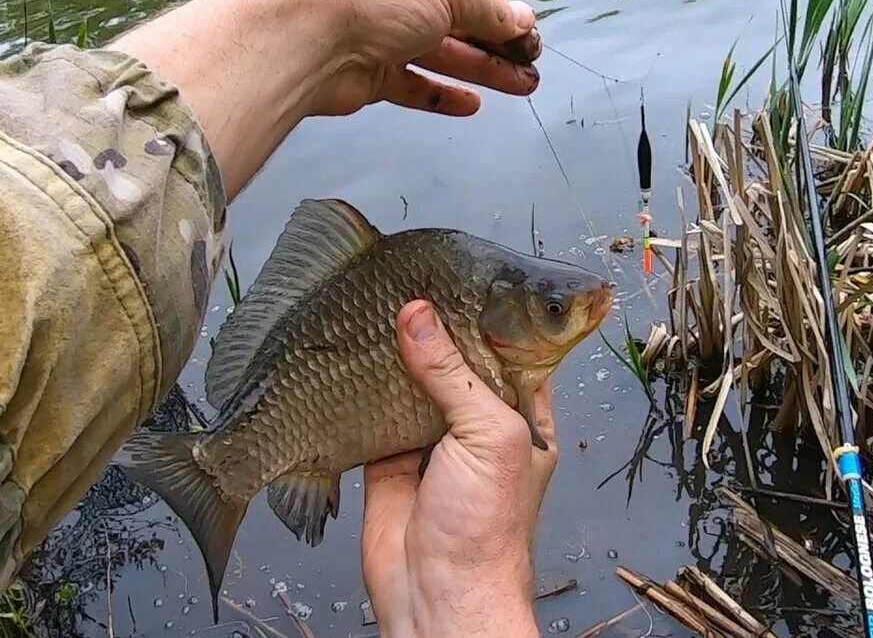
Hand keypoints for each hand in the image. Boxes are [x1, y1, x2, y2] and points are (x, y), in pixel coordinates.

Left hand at [311, 0, 541, 117]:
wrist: (308, 36)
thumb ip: (488, 10)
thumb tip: (519, 21)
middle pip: (453, 14)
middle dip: (495, 36)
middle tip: (530, 56)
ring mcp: (378, 31)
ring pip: (439, 52)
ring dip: (481, 69)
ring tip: (522, 84)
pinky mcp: (367, 73)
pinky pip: (411, 84)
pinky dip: (440, 95)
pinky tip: (471, 103)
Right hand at [361, 300, 558, 637]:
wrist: (437, 596)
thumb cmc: (488, 529)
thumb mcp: (489, 436)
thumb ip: (452, 374)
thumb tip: (417, 317)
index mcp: (521, 412)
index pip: (514, 347)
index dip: (496, 313)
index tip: (464, 276)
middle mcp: (478, 422)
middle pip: (456, 359)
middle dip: (435, 328)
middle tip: (407, 283)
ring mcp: (432, 438)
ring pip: (413, 380)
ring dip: (395, 353)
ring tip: (377, 306)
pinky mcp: (388, 455)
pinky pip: (375, 410)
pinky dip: (362, 387)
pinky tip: (351, 356)